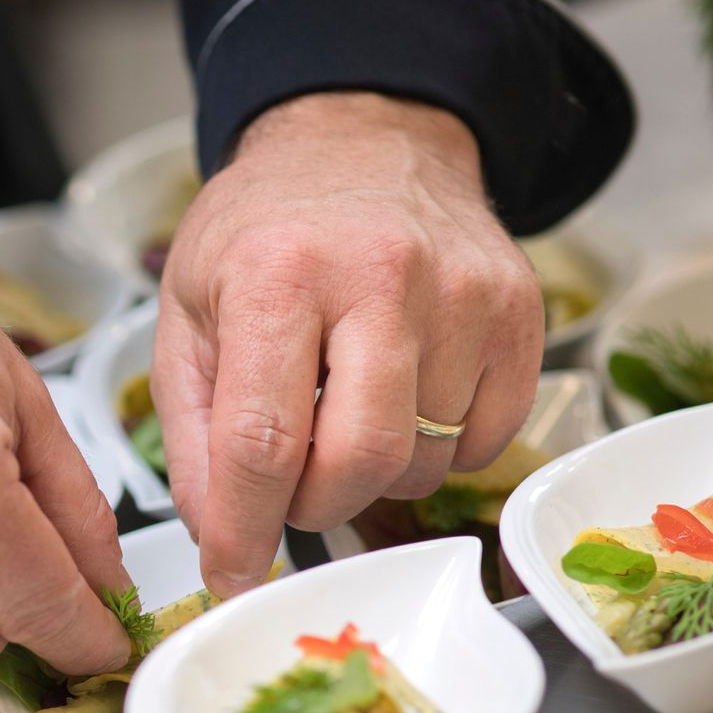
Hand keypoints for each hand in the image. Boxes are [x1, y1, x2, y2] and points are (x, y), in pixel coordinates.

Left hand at [152, 92, 544, 596]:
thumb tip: (215, 533)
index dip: (243, 527)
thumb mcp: (190, 313)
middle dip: (315, 506)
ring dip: (374, 476)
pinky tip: (403, 400)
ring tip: (344, 415)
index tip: (230, 573)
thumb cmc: (267, 232)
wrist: (364, 139)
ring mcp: (464, 294)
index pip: (263, 440)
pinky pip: (484, 443)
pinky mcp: (522, 314)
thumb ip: (193, 432)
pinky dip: (438, 452)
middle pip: (360, 460)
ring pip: (424, 461)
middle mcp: (381, 276)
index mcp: (279, 272)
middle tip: (290, 489)